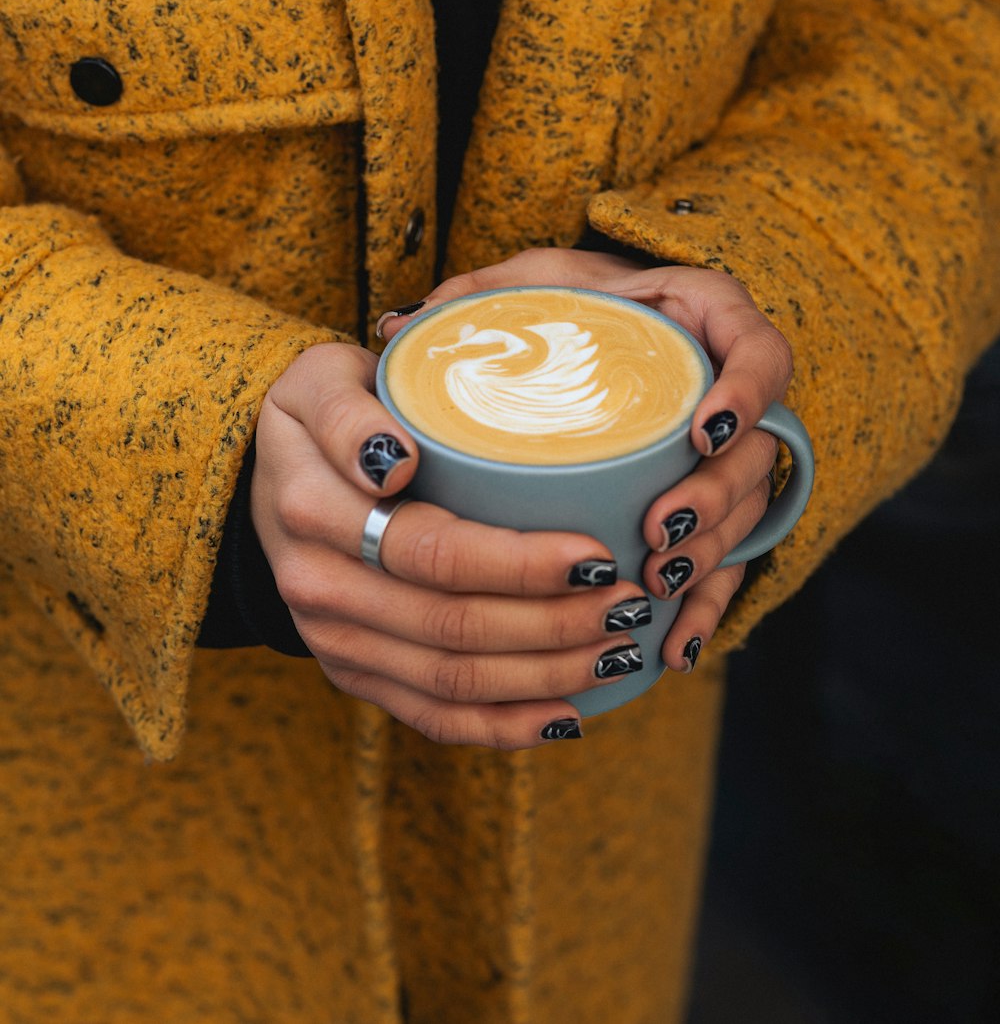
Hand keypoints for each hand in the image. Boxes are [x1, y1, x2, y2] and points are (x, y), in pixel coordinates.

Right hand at [250, 341, 652, 746]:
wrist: (263, 471)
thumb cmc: (316, 412)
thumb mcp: (319, 380)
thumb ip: (351, 415)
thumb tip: (396, 461)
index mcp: (314, 511)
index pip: (432, 550)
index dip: (520, 563)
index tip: (598, 553)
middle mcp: (319, 588)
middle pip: (453, 626)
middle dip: (555, 624)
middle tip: (631, 601)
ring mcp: (335, 642)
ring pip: (451, 680)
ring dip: (546, 675)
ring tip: (619, 652)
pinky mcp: (353, 674)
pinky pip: (430, 716)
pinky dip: (502, 727)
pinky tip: (566, 716)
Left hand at [379, 247, 793, 672]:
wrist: (595, 327)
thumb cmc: (563, 301)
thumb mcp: (526, 284)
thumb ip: (475, 297)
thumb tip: (396, 327)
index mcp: (703, 321)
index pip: (762, 351)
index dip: (747, 392)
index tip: (703, 429)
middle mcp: (727, 390)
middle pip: (756, 452)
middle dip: (716, 497)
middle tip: (661, 528)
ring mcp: (725, 455)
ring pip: (745, 514)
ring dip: (709, 555)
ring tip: (654, 580)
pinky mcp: (712, 507)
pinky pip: (726, 566)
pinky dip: (702, 609)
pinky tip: (672, 647)